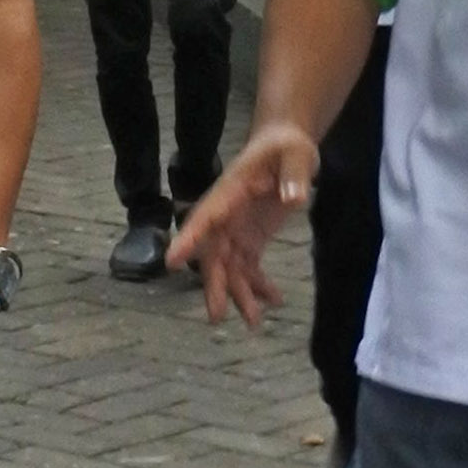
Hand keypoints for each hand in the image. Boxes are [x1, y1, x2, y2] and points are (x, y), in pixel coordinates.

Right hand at [168, 123, 318, 328]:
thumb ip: (294, 176)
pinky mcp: (251, 236)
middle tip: (217, 315)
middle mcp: (227, 213)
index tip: (171, 262)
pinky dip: (259, 286)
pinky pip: (248, 266)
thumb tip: (293, 199)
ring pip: (230, 266)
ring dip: (239, 293)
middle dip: (215, 283)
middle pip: (214, 251)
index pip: (207, 216)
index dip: (190, 239)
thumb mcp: (296, 154)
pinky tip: (274, 301)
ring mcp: (237, 227)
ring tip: (254, 323)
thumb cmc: (286, 145)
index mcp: (231, 190)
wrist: (284, 144)